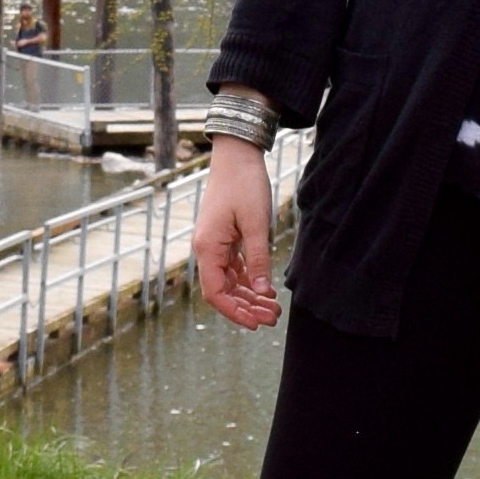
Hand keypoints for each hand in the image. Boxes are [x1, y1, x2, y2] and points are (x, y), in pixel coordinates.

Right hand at [193, 138, 279, 330]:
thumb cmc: (244, 185)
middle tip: (273, 318)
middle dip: (246, 307)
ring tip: (273, 308)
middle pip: (223, 291)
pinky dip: (249, 280)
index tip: (255, 324)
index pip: (215, 293)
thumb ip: (258, 259)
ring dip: (249, 296)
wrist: (237, 155)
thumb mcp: (256, 223)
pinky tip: (265, 289)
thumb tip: (262, 292)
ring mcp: (214, 244)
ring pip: (229, 281)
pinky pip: (233, 268)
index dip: (234, 312)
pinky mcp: (224, 238)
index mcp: (208, 247)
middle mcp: (206, 249)